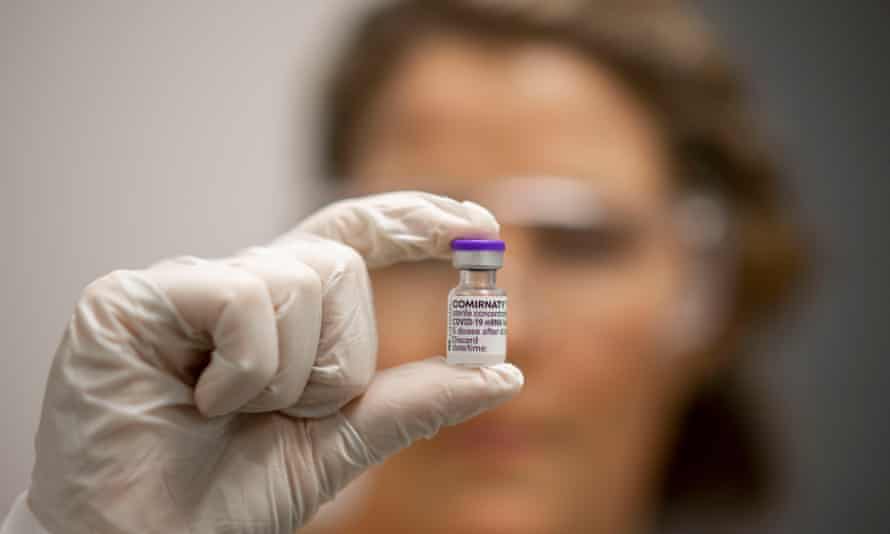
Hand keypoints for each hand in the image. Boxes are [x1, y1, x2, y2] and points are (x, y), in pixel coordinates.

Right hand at [25, 192, 523, 533]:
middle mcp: (235, 287)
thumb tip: (505, 371)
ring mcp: (184, 288)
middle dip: (338, 359)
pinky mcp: (134, 298)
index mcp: (279, 314)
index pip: (352, 238)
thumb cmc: (229, 497)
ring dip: (286, 377)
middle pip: (339, 267)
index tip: (476, 221)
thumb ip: (414, 400)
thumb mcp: (338, 443)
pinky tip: (196, 400)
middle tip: (283, 414)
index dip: (411, 221)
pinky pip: (245, 301)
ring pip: (298, 282)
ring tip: (225, 414)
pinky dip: (244, 370)